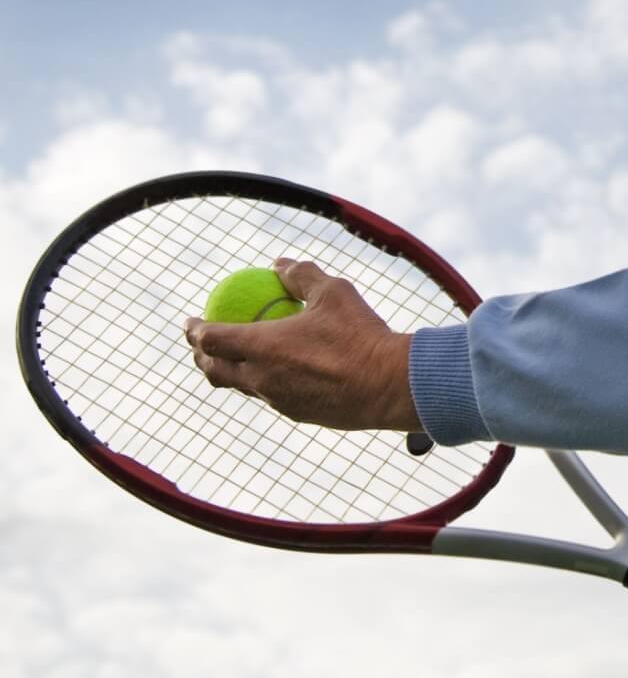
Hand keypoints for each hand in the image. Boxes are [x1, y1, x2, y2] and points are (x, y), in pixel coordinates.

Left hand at [184, 258, 420, 431]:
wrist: (388, 384)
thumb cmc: (359, 334)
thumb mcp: (333, 292)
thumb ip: (301, 276)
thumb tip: (278, 264)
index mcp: (262, 347)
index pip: (212, 339)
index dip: (194, 330)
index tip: (190, 321)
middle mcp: (261, 378)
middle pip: (215, 371)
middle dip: (200, 357)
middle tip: (201, 345)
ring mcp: (278, 400)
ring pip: (242, 387)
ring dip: (230, 372)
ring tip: (234, 359)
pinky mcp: (297, 414)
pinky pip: (270, 396)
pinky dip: (263, 382)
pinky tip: (279, 372)